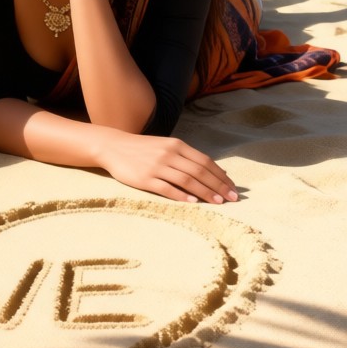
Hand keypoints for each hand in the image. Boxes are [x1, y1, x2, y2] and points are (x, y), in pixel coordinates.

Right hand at [93, 126, 237, 203]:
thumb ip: (186, 157)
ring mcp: (156, 166)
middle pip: (200, 171)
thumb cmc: (143, 148)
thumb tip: (212, 172)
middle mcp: (168, 154)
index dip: (221, 175)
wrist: (113, 147)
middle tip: (233, 198)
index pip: (205, 161)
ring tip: (218, 203)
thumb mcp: (165, 146)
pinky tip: (193, 202)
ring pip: (187, 180)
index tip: (233, 188)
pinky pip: (167, 188)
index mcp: (176, 145)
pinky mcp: (145, 179)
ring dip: (205, 192)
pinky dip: (182, 196)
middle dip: (219, 186)